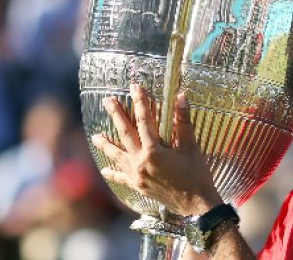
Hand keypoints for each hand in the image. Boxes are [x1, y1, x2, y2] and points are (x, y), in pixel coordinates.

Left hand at [91, 84, 222, 215]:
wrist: (196, 206)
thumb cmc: (196, 175)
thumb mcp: (191, 147)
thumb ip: (183, 122)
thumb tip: (181, 97)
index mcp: (154, 151)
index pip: (144, 120)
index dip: (140, 102)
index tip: (135, 87)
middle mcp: (141, 162)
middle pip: (125, 134)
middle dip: (116, 115)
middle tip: (107, 101)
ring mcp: (137, 175)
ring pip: (118, 156)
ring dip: (107, 145)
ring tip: (96, 136)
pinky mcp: (139, 186)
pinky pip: (122, 178)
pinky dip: (113, 173)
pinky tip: (105, 169)